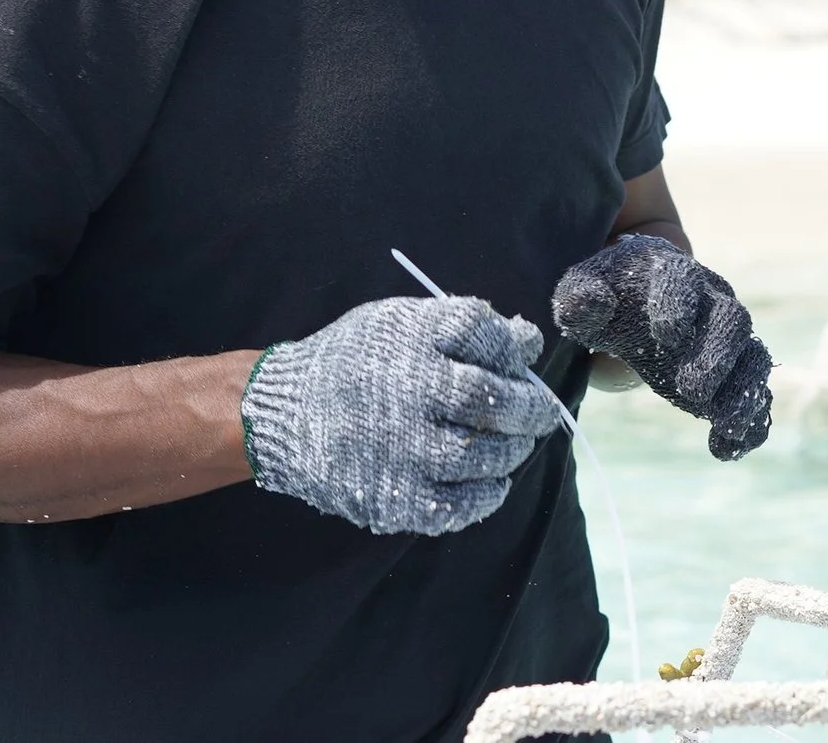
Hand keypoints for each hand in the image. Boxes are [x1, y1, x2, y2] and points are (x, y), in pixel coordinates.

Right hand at [241, 295, 561, 535]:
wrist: (285, 414)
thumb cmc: (358, 363)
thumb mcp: (401, 324)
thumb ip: (464, 326)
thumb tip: (529, 340)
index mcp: (407, 336)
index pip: (480, 330)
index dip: (509, 344)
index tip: (517, 357)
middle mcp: (405, 390)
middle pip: (490, 398)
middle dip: (529, 407)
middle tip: (541, 412)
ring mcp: (399, 447)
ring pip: (481, 455)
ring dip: (512, 451)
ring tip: (516, 444)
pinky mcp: (392, 496)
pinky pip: (457, 504)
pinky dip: (486, 495)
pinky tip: (493, 482)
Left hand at [552, 234, 772, 459]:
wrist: (640, 298)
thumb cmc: (611, 293)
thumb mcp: (584, 290)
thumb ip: (580, 298)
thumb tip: (589, 306)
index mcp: (672, 272)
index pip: (682, 278)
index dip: (678, 304)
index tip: (665, 335)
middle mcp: (711, 300)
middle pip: (731, 318)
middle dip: (717, 355)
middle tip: (692, 390)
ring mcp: (727, 337)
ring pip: (752, 357)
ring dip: (743, 392)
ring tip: (727, 426)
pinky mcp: (732, 370)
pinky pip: (754, 393)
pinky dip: (748, 421)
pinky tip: (727, 448)